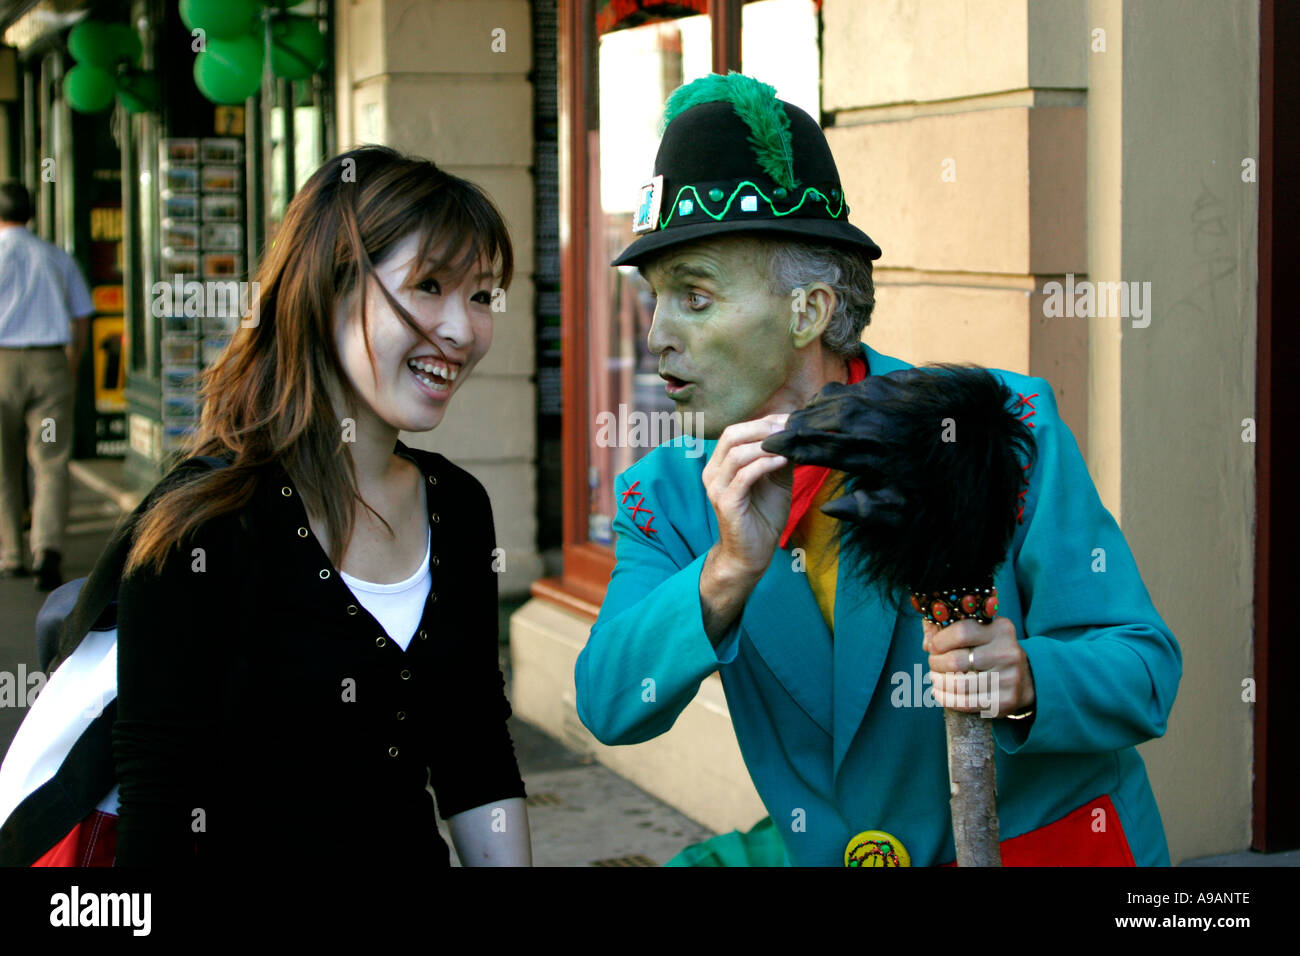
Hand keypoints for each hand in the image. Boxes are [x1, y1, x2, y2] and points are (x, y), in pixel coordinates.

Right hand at [702, 413, 793, 581]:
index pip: (736, 431)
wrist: (752, 553)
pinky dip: (765, 464)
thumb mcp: (776, 480)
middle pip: (731, 435)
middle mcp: (713, 472)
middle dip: (763, 428)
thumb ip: (780, 457)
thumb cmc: (763, 516)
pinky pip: (744, 476)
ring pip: (736, 453)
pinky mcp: (726, 503)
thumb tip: (795, 433)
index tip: (789, 419)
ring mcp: (717, 488)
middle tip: (789, 428)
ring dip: (765, 445)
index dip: (763, 421)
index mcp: (721, 464)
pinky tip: (783, 461)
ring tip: (788, 443)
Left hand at [923, 617, 1034, 718]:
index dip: (940, 641)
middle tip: (932, 663)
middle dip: (936, 663)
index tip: (933, 646)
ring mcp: (1009, 679)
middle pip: (957, 660)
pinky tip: (938, 693)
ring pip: (959, 684)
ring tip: (934, 678)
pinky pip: (966, 703)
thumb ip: (952, 631)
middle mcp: (1008, 653)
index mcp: (1001, 630)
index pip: (962, 632)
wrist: (1024, 679)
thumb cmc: (991, 651)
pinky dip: (946, 699)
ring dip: (938, 682)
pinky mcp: (1005, 702)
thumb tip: (927, 644)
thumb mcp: (981, 633)